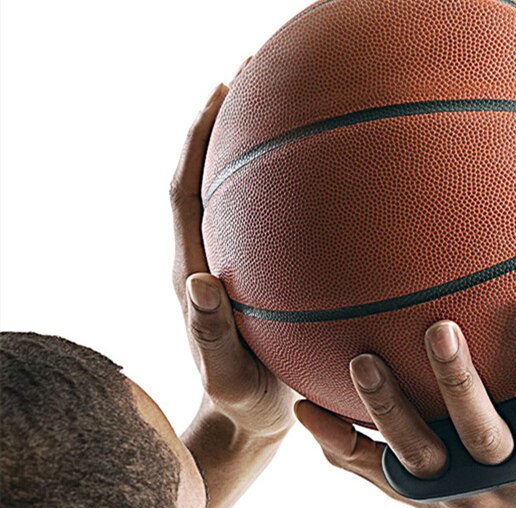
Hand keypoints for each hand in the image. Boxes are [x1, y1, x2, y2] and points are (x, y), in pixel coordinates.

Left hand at [170, 62, 297, 440]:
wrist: (248, 420)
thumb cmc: (242, 403)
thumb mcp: (225, 379)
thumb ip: (209, 337)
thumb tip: (199, 282)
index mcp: (194, 272)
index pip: (183, 191)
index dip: (196, 140)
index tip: (222, 92)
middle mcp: (208, 258)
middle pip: (208, 176)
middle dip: (226, 124)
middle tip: (260, 77)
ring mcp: (236, 268)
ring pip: (240, 197)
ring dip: (256, 152)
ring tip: (293, 111)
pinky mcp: (259, 281)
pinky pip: (270, 227)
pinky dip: (289, 195)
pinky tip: (331, 186)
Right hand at [294, 297, 515, 507]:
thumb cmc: (468, 496)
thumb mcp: (413, 488)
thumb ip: (358, 455)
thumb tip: (300, 412)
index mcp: (458, 483)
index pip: (414, 451)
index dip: (386, 411)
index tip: (360, 359)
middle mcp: (508, 474)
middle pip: (482, 434)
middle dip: (459, 384)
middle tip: (439, 329)